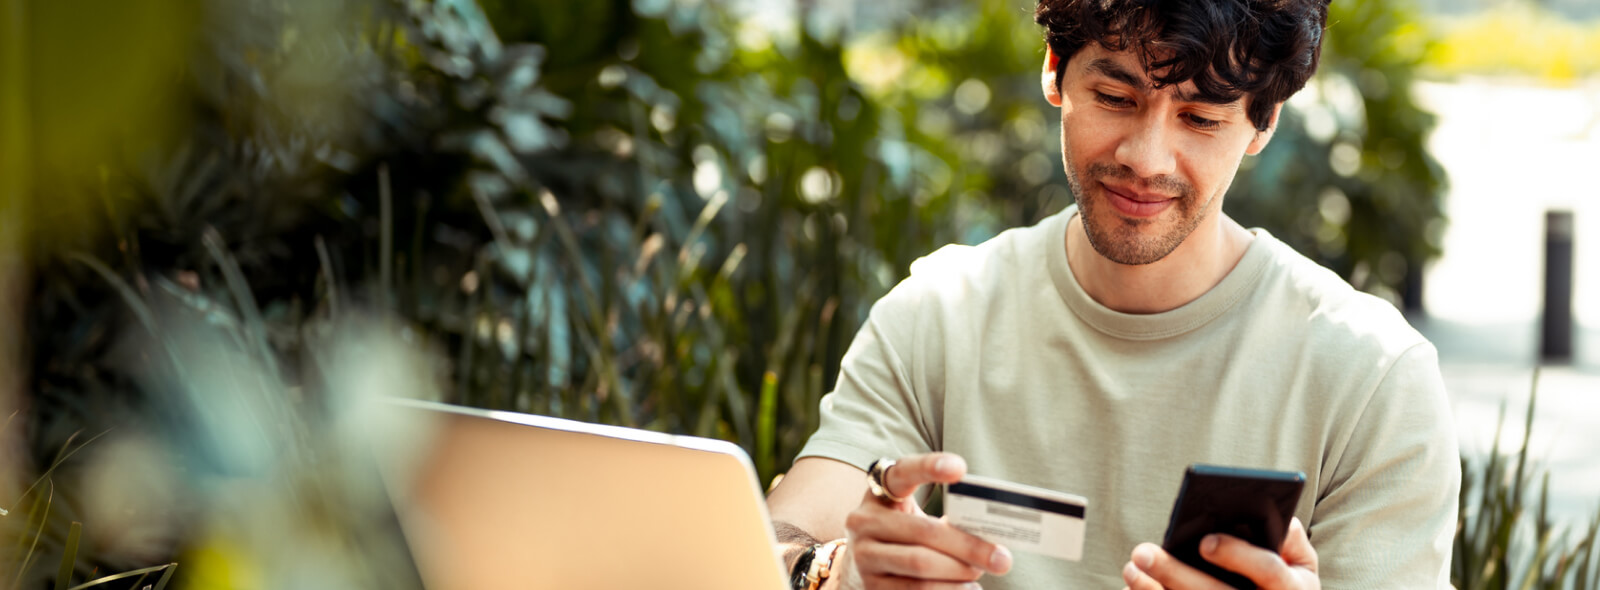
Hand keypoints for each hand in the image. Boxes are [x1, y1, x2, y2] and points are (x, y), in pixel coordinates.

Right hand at [831, 453, 1013, 589]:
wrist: (868, 562)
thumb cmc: (906, 533)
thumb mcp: (916, 514)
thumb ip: (946, 516)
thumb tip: (991, 536)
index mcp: (879, 491)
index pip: (903, 473)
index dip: (929, 467)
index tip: (960, 468)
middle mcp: (864, 521)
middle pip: (923, 531)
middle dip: (967, 546)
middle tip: (1001, 558)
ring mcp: (864, 556)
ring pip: (920, 565)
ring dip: (959, 572)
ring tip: (980, 572)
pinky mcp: (871, 587)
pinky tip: (966, 588)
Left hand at [1121, 517, 1318, 589]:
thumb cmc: (1288, 584)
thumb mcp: (1302, 564)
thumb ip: (1290, 538)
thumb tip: (1272, 514)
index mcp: (1291, 589)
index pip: (1267, 571)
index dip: (1238, 555)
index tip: (1205, 541)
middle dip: (1176, 574)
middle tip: (1142, 553)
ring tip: (1131, 569)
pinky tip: (1133, 588)